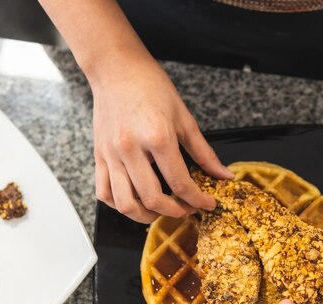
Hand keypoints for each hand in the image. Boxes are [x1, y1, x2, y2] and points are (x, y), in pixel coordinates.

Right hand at [89, 53, 232, 222]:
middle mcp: (131, 149)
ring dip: (145, 216)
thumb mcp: (184, 118)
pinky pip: (103, 192)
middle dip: (175, 211)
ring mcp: (111, 154)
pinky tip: (135, 201)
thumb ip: (204, 152)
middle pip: (152, 199)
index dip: (198, 200)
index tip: (207, 204)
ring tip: (160, 211)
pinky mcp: (98, 156)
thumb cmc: (151, 87)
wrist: (116, 69)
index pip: (180, 183)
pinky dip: (119, 205)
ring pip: (124, 203)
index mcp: (157, 137)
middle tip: (187, 209)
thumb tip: (223, 175)